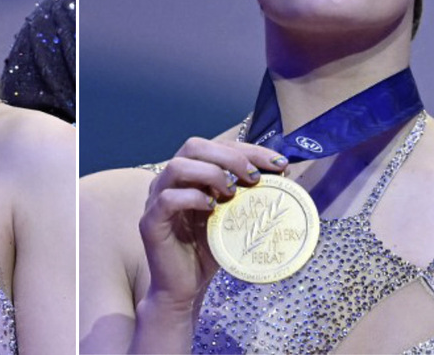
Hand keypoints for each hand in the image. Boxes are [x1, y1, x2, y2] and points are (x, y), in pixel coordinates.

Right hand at [138, 137, 287, 311]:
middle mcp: (170, 180)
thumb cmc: (209, 250)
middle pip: (194, 146)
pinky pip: (167, 199)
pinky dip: (192, 198)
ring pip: (177, 166)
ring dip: (211, 173)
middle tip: (254, 177)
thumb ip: (249, 195)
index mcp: (189, 174)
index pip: (216, 146)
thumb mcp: (234, 218)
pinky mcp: (150, 222)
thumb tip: (283, 173)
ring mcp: (156, 199)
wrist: (184, 288)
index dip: (247, 149)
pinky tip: (212, 208)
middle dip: (230, 156)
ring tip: (232, 191)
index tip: (277, 163)